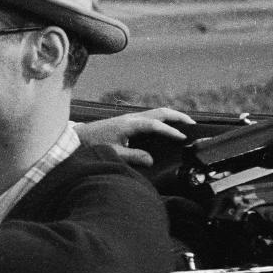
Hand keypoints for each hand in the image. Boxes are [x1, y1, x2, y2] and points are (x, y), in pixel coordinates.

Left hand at [79, 107, 194, 167]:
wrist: (80, 136)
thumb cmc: (94, 144)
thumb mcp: (113, 152)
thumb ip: (132, 156)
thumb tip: (151, 161)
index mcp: (129, 124)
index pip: (155, 125)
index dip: (170, 131)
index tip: (182, 138)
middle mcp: (132, 117)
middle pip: (160, 112)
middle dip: (177, 117)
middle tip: (192, 125)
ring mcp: (131, 117)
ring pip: (156, 112)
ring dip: (172, 116)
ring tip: (186, 124)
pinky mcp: (129, 120)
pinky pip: (151, 116)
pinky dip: (163, 119)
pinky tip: (169, 127)